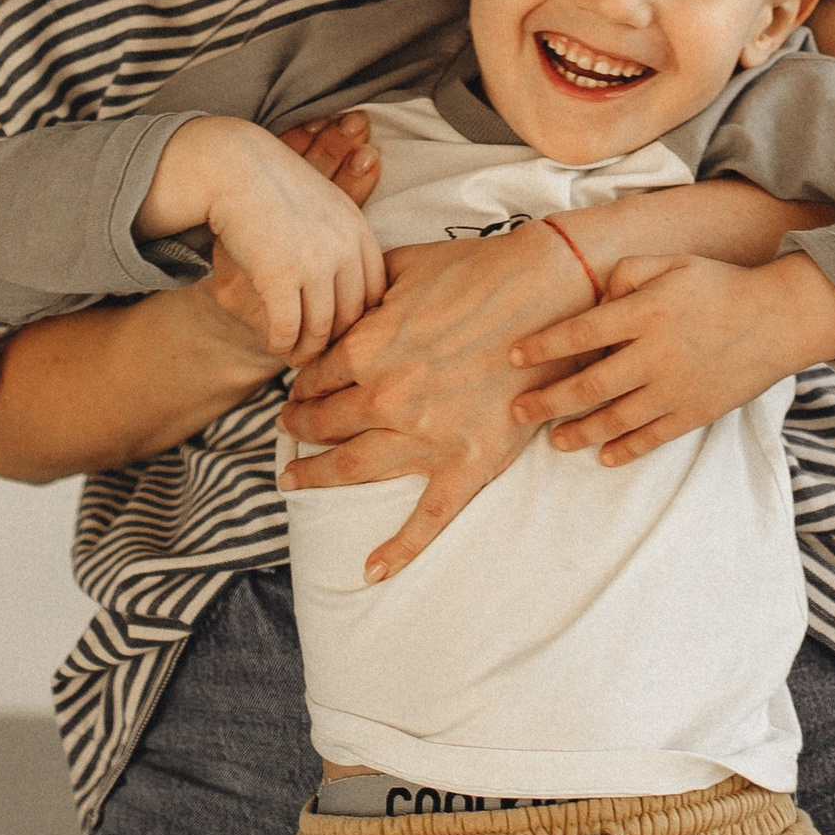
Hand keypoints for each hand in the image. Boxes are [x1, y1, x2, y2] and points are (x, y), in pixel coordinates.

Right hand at [151, 116, 386, 365]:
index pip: (374, 292)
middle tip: (321, 356)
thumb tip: (352, 290)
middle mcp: (343, 248)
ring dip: (308, 350)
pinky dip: (282, 344)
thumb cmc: (274, 187)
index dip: (360, 320)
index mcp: (358, 230)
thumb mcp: (323, 206)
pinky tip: (276, 345)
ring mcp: (314, 263)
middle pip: (351, 315)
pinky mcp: (280, 276)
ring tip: (298, 358)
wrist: (233, 168)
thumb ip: (342, 242)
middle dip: (336, 342)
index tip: (344, 334)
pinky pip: (288, 327)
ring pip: (321, 327)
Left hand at [281, 221, 594, 581]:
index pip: (314, 376)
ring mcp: (425, 436)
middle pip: (322, 423)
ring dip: (315, 476)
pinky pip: (427, 519)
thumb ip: (364, 284)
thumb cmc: (479, 270)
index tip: (298, 389)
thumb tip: (338, 295)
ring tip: (293, 480)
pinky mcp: (466, 463)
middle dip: (297, 428)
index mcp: (367, 348)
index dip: (301, 383)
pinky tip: (370, 571)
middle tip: (285, 431)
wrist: (549, 291)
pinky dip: (398, 550)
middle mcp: (386, 397)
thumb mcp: (406, 263)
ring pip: (351, 468)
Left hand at [509, 248, 834, 466]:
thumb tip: (596, 301)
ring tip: (555, 440)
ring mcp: (675, 388)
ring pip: (615, 418)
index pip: (580, 333)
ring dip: (578, 431)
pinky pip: (652, 437)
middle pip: (588, 384)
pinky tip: (603, 455)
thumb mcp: (671, 263)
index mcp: (646, 312)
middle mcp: (655, 353)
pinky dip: (625, 449)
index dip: (543, 346)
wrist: (778, 318)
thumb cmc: (718, 285)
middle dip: (547, 401)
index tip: (512, 356)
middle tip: (518, 412)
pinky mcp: (695, 411)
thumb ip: (627, 273)